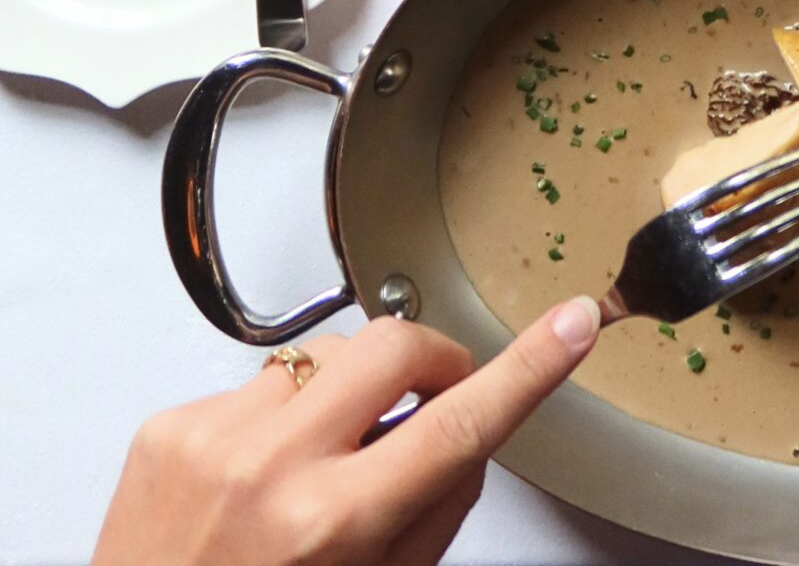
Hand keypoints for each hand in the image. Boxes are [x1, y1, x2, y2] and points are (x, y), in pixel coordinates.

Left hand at [92, 299, 599, 565]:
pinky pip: (258, 384)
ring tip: (319, 467)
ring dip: (344, 396)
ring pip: (327, 356)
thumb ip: (433, 511)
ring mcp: (213, 438)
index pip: (460, 424)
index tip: (573, 324)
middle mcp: (270, 469)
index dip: (528, 368)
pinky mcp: (170, 425)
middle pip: (394, 346)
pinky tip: (256, 480)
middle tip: (435, 398)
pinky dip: (277, 419)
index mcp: (332, 527)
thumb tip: (466, 429)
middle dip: (431, 362)